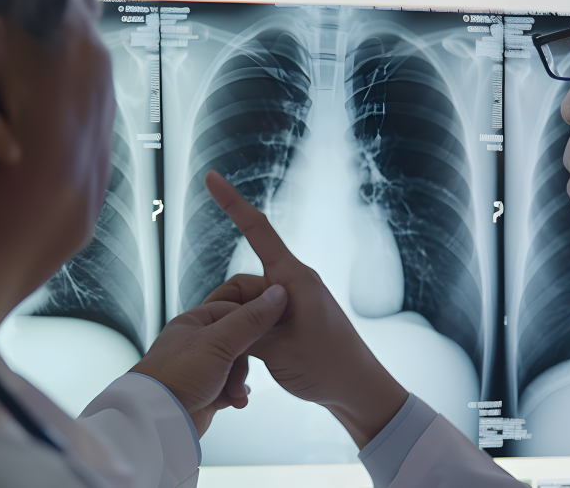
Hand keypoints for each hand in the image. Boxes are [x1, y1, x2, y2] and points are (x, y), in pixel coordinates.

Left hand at [131, 282, 287, 435]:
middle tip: (240, 372)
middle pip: (238, 341)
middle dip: (244, 361)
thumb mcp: (219, 341)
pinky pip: (230, 387)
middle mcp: (196, 342)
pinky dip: (234, 394)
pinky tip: (234, 401)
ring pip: (236, 366)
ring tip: (234, 393)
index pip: (234, 309)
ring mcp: (200, 367)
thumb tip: (277, 294)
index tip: (272, 329)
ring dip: (239, 381)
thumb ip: (250, 319)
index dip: (253, 320)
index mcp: (194, 321)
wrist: (156, 419)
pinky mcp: (204, 391)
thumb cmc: (177, 375)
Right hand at [202, 170, 408, 447]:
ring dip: (237, 334)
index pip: (257, 230)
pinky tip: (248, 369)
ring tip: (245, 369)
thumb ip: (244, 326)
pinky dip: (246, 341)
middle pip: (239, 284)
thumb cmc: (328, 367)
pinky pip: (254, 321)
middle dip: (225, 312)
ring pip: (243, 307)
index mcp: (293, 278)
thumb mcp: (278, 350)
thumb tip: (220, 317)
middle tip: (230, 349)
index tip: (212, 177)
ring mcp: (288, 303)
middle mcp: (290, 284)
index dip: (232, 202)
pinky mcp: (287, 321)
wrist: (358, 392)